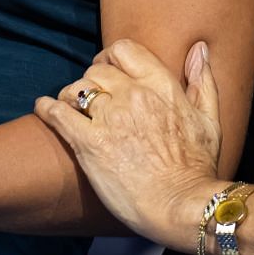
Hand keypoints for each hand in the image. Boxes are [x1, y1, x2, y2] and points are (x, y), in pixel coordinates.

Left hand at [34, 38, 224, 249]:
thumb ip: (202, 81)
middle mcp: (133, 95)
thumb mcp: (210, 120)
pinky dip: (47, 108)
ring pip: (75, 89)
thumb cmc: (198, 169)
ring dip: (70, 96)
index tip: (107, 69)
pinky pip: (58, 114)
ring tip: (68, 107)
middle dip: (91, 81)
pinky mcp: (89, 143)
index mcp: (160, 85)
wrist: (181, 206)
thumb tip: (199, 49)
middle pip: (96, 70)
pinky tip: (43, 108)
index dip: (110, 57)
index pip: (124, 50)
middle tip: (89, 97)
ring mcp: (109, 118)